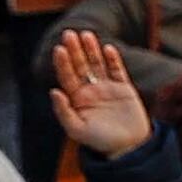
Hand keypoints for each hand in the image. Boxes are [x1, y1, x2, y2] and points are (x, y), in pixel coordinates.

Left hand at [44, 28, 150, 154]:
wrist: (128, 147)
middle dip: (75, 50)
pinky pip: (117, 70)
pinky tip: (108, 48)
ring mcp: (107, 87)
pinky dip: (113, 59)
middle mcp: (90, 90)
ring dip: (91, 49)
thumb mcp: (77, 129)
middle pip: (80, 65)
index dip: (63, 62)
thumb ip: (63, 111)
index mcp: (76, 99)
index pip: (67, 76)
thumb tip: (54, 91)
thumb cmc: (100, 141)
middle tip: (69, 34)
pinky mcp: (124, 88)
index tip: (59, 49)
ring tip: (86, 35)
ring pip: (97, 64)